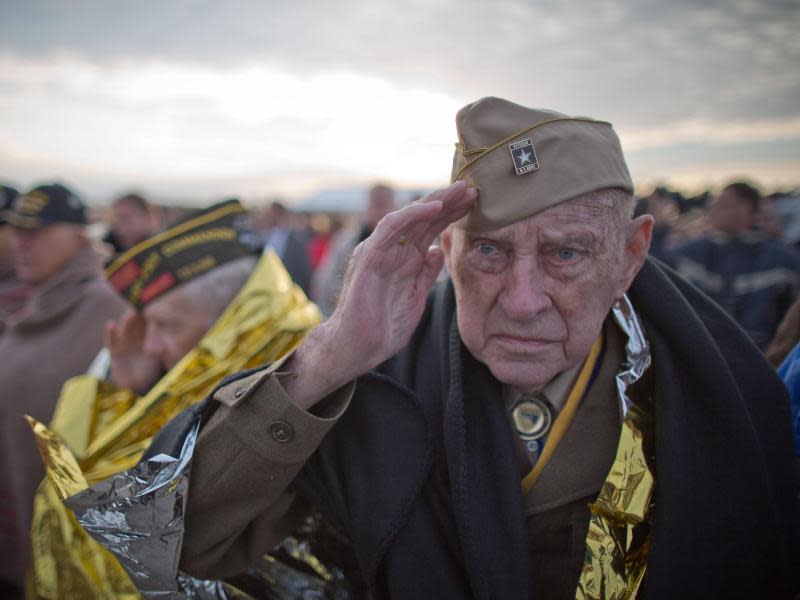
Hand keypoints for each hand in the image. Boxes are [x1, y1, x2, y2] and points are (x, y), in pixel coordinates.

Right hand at [106, 309, 162, 394]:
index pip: (150, 322)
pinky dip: (111, 333)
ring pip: (126, 328)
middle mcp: (136, 336)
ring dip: (128, 321)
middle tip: (144, 305)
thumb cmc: (151, 368)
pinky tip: (111, 325)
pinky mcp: (115, 351)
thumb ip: (164, 351)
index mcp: (148, 336)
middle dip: (141, 313)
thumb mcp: (159, 358)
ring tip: (132, 313)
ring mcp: (125, 342)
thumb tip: (170, 344)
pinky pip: (112, 341)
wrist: (137, 384)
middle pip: (138, 322)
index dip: (153, 314)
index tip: (157, 304)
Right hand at [285, 181, 476, 408]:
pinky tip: (433, 208)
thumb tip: (437, 252)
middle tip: (473, 188)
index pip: (430, 229)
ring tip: (459, 191)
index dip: (452, 214)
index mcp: (404, 259)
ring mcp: (379, 250)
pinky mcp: (369, 256)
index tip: (475, 204)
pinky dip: (412, 215)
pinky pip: (390, 228)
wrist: (358, 349)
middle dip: (448, 201)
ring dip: (435, 201)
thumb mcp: (416, 298)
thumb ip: (426, 274)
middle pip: (423, 218)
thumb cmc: (383, 327)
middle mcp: (392, 250)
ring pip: (409, 216)